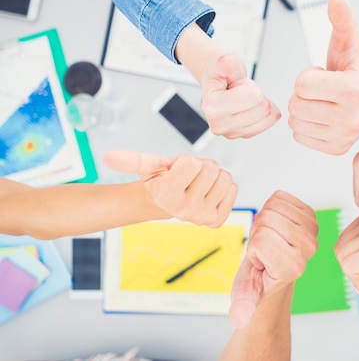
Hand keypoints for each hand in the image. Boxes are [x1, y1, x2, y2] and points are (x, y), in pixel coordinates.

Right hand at [104, 150, 236, 226]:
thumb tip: (108, 156)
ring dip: (213, 176)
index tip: (177, 170)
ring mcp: (202, 217)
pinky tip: (208, 193)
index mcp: (167, 196)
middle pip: (212, 168)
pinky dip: (223, 188)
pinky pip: (233, 189)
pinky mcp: (217, 220)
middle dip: (201, 166)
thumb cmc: (160, 180)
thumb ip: (132, 160)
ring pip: (225, 178)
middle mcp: (185, 210)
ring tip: (198, 183)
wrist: (168, 204)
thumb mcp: (148, 167)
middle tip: (189, 177)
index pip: (192, 162)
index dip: (186, 160)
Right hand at [199, 51, 280, 138]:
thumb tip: (225, 63)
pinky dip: (265, 112)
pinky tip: (251, 106)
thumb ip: (226, 62)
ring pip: (267, 117)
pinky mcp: (242, 135)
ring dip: (260, 103)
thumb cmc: (221, 72)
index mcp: (212, 107)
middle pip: (262, 109)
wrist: (218, 80)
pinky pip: (268, 123)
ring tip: (244, 98)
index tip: (236, 84)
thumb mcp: (223, 59)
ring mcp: (230, 133)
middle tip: (241, 91)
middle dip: (257, 94)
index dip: (250, 85)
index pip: (254, 97)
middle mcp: (219, 124)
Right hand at [229, 191, 317, 328]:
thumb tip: (239, 318)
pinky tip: (277, 225)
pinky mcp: (310, 215)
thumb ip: (243, 303)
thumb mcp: (246, 293)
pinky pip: (280, 196)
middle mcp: (308, 249)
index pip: (262, 239)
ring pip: (273, 206)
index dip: (252, 247)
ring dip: (265, 218)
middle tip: (264, 247)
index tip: (259, 260)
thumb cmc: (259, 278)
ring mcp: (312, 231)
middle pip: (267, 218)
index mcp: (293, 267)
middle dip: (258, 230)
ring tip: (270, 237)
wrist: (274, 268)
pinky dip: (273, 207)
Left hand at [288, 0, 358, 154]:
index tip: (325, 74)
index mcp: (355, 90)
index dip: (308, 75)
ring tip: (324, 101)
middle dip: (303, 93)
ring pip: (295, 122)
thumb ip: (342, 20)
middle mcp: (353, 118)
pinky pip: (299, 136)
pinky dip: (306, 125)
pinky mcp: (337, 149)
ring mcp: (346, 137)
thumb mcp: (349, 40)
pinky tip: (323, 116)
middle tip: (323, 89)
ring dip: (303, 109)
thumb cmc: (356, 66)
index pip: (301, 85)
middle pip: (296, 105)